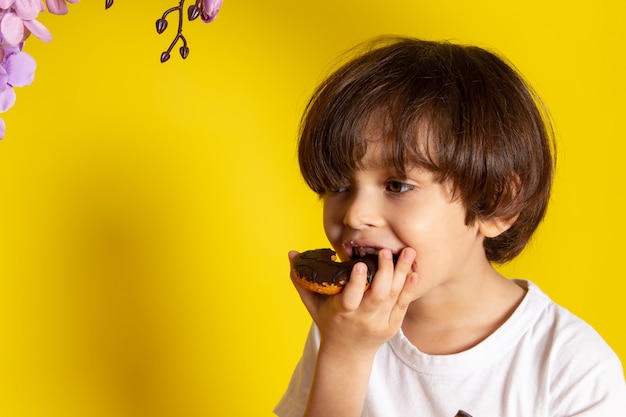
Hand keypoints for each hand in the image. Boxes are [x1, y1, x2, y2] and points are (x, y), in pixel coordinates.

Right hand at [289, 247, 419, 358]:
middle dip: (385, 272)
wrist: (347, 354)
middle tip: (386, 251)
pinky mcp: (393, 325)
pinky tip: (413, 272)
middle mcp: (363, 319)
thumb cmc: (328, 323)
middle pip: (378, 295)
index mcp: (342, 313)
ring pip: (394, 296)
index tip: (360, 264)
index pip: (350, 298)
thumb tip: (291, 253)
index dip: (356, 282)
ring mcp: (380, 323)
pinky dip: (409, 288)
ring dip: (402, 273)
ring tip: (408, 252)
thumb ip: (302, 279)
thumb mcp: (312, 304)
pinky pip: (404, 304)